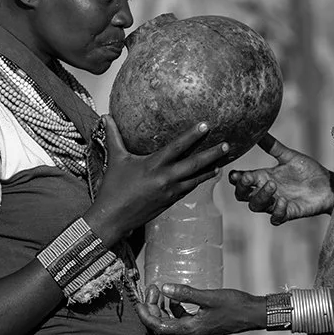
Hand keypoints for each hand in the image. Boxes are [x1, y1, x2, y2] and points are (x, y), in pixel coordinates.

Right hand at [86, 117, 229, 236]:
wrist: (113, 218)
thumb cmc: (113, 187)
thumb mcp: (114, 159)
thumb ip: (113, 136)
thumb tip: (106, 116)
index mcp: (153, 165)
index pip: (177, 146)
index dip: (193, 135)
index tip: (206, 125)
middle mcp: (165, 178)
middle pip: (195, 164)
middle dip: (213, 154)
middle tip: (228, 145)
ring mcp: (170, 192)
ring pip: (196, 179)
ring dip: (210, 170)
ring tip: (222, 162)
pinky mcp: (170, 202)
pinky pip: (189, 189)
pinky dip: (198, 181)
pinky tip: (205, 176)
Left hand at [136, 284, 263, 334]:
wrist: (253, 314)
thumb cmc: (233, 306)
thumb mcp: (208, 298)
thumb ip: (186, 293)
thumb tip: (164, 288)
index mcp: (189, 329)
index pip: (158, 327)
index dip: (146, 314)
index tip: (140, 300)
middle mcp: (190, 332)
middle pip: (161, 324)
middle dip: (152, 307)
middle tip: (152, 288)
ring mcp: (195, 329)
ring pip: (169, 321)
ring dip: (161, 307)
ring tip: (159, 289)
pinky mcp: (201, 323)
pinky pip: (180, 318)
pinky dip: (172, 307)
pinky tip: (173, 295)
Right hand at [227, 134, 333, 224]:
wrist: (329, 185)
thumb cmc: (309, 170)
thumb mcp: (289, 156)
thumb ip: (273, 146)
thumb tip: (259, 130)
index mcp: (264, 176)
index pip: (242, 180)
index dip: (235, 178)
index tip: (236, 173)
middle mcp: (267, 191)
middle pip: (243, 195)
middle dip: (241, 188)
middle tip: (248, 179)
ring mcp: (276, 203)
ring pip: (256, 206)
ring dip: (260, 196)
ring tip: (272, 185)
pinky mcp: (288, 213)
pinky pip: (275, 218)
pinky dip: (277, 211)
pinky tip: (284, 200)